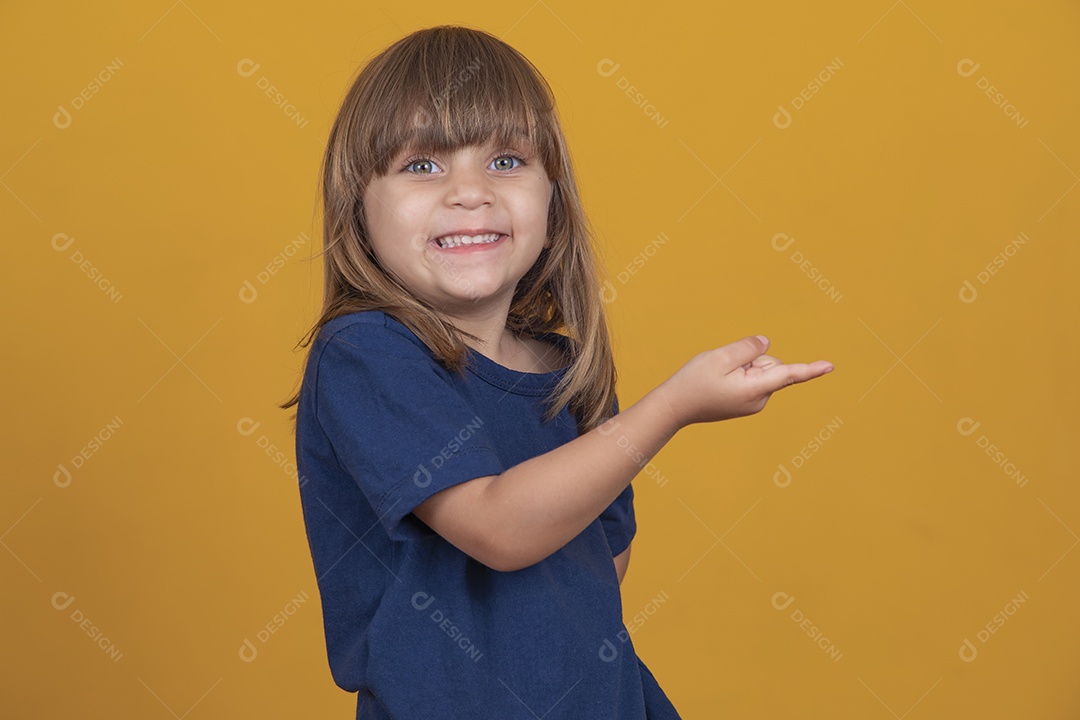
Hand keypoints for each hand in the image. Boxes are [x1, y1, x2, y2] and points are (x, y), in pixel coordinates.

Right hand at [657, 335, 833, 427]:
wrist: (675, 407)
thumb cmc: (694, 382)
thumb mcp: (720, 357)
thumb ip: (747, 348)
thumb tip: (766, 344)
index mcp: (755, 390)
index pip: (788, 375)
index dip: (811, 369)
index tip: (830, 366)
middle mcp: (759, 400)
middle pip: (770, 364)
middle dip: (751, 359)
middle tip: (722, 368)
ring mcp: (753, 403)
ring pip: (760, 370)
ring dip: (742, 366)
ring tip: (718, 376)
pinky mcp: (746, 402)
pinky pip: (752, 378)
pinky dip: (738, 374)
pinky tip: (719, 381)